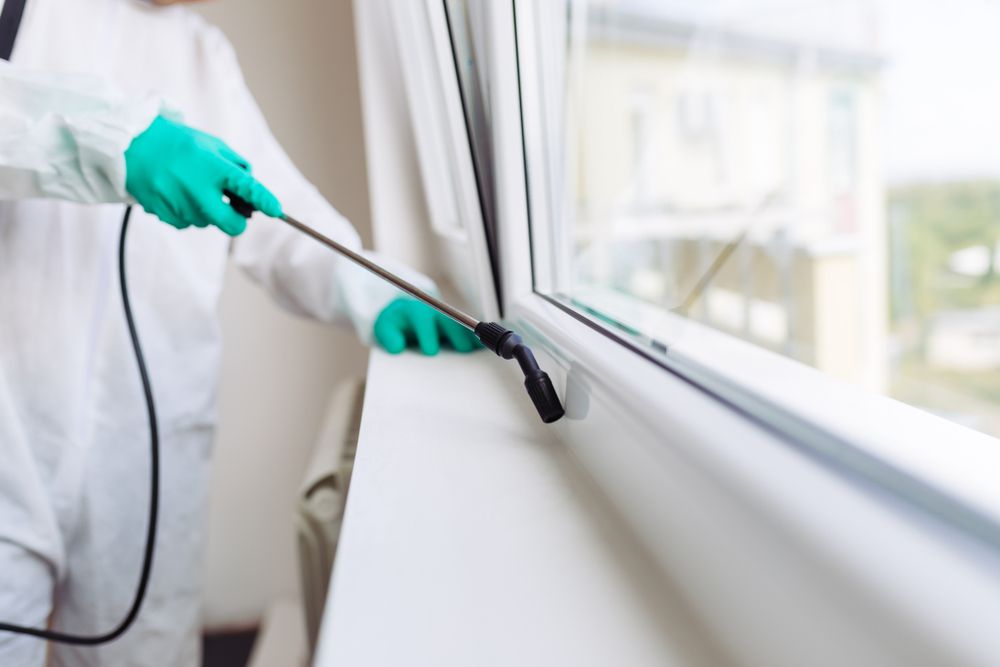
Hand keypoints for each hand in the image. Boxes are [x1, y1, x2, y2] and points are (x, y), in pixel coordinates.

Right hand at [124, 115, 281, 235]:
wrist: (130, 145)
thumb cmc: (177, 143)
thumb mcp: (211, 145)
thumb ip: (236, 166)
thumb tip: (253, 193)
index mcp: (212, 166)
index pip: (247, 188)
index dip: (264, 201)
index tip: (277, 210)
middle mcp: (197, 189)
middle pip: (231, 224)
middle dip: (237, 220)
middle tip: (235, 209)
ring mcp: (179, 204)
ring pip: (208, 223)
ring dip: (208, 211)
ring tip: (191, 185)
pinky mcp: (165, 214)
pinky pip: (188, 223)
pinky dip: (189, 212)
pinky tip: (177, 193)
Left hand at [373, 298, 480, 354]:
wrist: (402, 312)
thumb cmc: (394, 323)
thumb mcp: (384, 327)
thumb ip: (388, 336)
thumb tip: (397, 346)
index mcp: (415, 310)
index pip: (423, 319)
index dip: (428, 335)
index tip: (431, 351)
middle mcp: (433, 310)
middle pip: (447, 319)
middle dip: (455, 333)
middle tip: (463, 349)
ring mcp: (445, 315)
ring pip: (460, 322)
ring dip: (470, 333)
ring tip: (481, 346)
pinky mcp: (454, 321)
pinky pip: (467, 326)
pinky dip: (475, 335)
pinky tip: (484, 345)